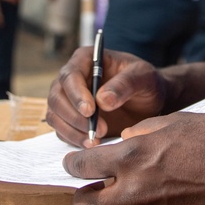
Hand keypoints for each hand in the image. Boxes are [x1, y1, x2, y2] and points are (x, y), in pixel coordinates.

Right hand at [46, 46, 169, 145]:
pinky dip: (73, 139)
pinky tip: (92, 145)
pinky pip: (61, 130)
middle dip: (75, 117)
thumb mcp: (144, 78)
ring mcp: (68, 99)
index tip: (90, 111)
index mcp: (86, 59)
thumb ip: (125, 84)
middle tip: (99, 130)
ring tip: (96, 141)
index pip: (70, 75)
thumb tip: (102, 100)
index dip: (76, 94)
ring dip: (72, 131)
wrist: (149, 101)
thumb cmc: (146, 82)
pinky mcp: (70, 118)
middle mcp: (71, 78)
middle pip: (57, 97)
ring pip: (55, 115)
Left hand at [63, 112, 204, 204]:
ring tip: (138, 190)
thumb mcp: (175, 122)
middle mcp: (136, 193)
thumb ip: (140, 133)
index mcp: (133, 159)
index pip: (81, 168)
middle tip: (91, 187)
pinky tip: (168, 198)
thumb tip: (120, 142)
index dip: (73, 164)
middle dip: (81, 198)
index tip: (75, 164)